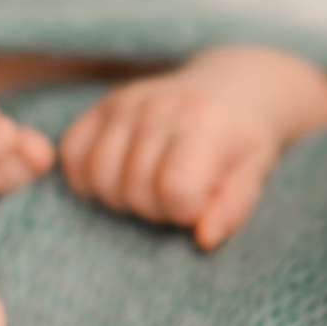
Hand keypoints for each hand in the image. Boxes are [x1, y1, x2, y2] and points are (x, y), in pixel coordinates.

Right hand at [57, 45, 326, 248]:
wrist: (233, 86)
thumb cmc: (244, 140)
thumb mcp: (255, 173)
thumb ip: (233, 208)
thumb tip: (204, 239)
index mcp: (203, 123)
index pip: (174, 191)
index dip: (186, 212)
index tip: (201, 202)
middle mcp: (159, 107)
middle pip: (135, 190)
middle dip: (156, 209)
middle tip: (179, 195)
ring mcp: (125, 102)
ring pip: (99, 176)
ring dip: (122, 198)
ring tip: (151, 187)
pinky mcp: (102, 104)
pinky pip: (72, 154)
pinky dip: (88, 178)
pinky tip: (119, 177)